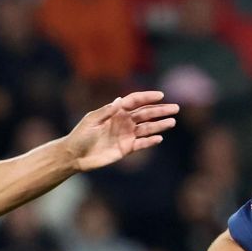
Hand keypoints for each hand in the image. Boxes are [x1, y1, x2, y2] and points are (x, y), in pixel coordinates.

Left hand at [62, 90, 179, 171]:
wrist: (75, 155)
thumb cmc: (80, 135)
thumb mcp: (91, 120)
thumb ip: (107, 111)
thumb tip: (121, 100)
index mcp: (116, 111)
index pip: (135, 101)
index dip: (148, 97)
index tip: (160, 95)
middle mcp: (124, 122)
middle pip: (146, 114)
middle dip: (161, 110)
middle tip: (176, 108)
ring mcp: (126, 135)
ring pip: (147, 128)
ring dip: (160, 125)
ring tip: (172, 122)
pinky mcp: (126, 148)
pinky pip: (142, 144)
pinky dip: (150, 141)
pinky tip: (159, 138)